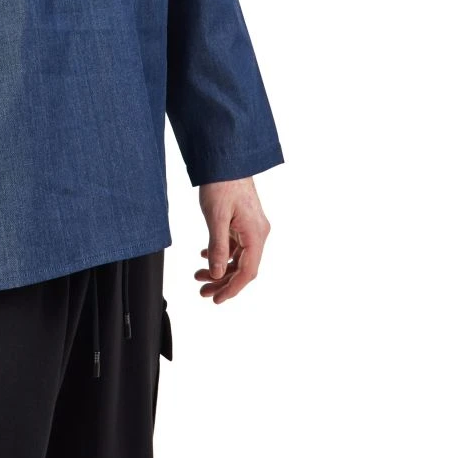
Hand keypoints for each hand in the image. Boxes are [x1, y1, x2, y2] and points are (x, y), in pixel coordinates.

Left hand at [195, 177, 270, 303]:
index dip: (232, 289)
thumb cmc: (222, 182)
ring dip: (220, 268)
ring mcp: (251, 227)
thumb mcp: (216, 217)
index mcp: (256, 234)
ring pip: (238, 257)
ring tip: (199, 275)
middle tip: (202, 291)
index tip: (216, 300)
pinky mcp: (243, 221)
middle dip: (223, 282)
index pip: (247, 272)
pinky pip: (235, 245)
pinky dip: (221, 253)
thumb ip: (217, 247)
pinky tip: (204, 256)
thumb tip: (217, 274)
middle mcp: (258, 233)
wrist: (225, 157)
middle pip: (243, 267)